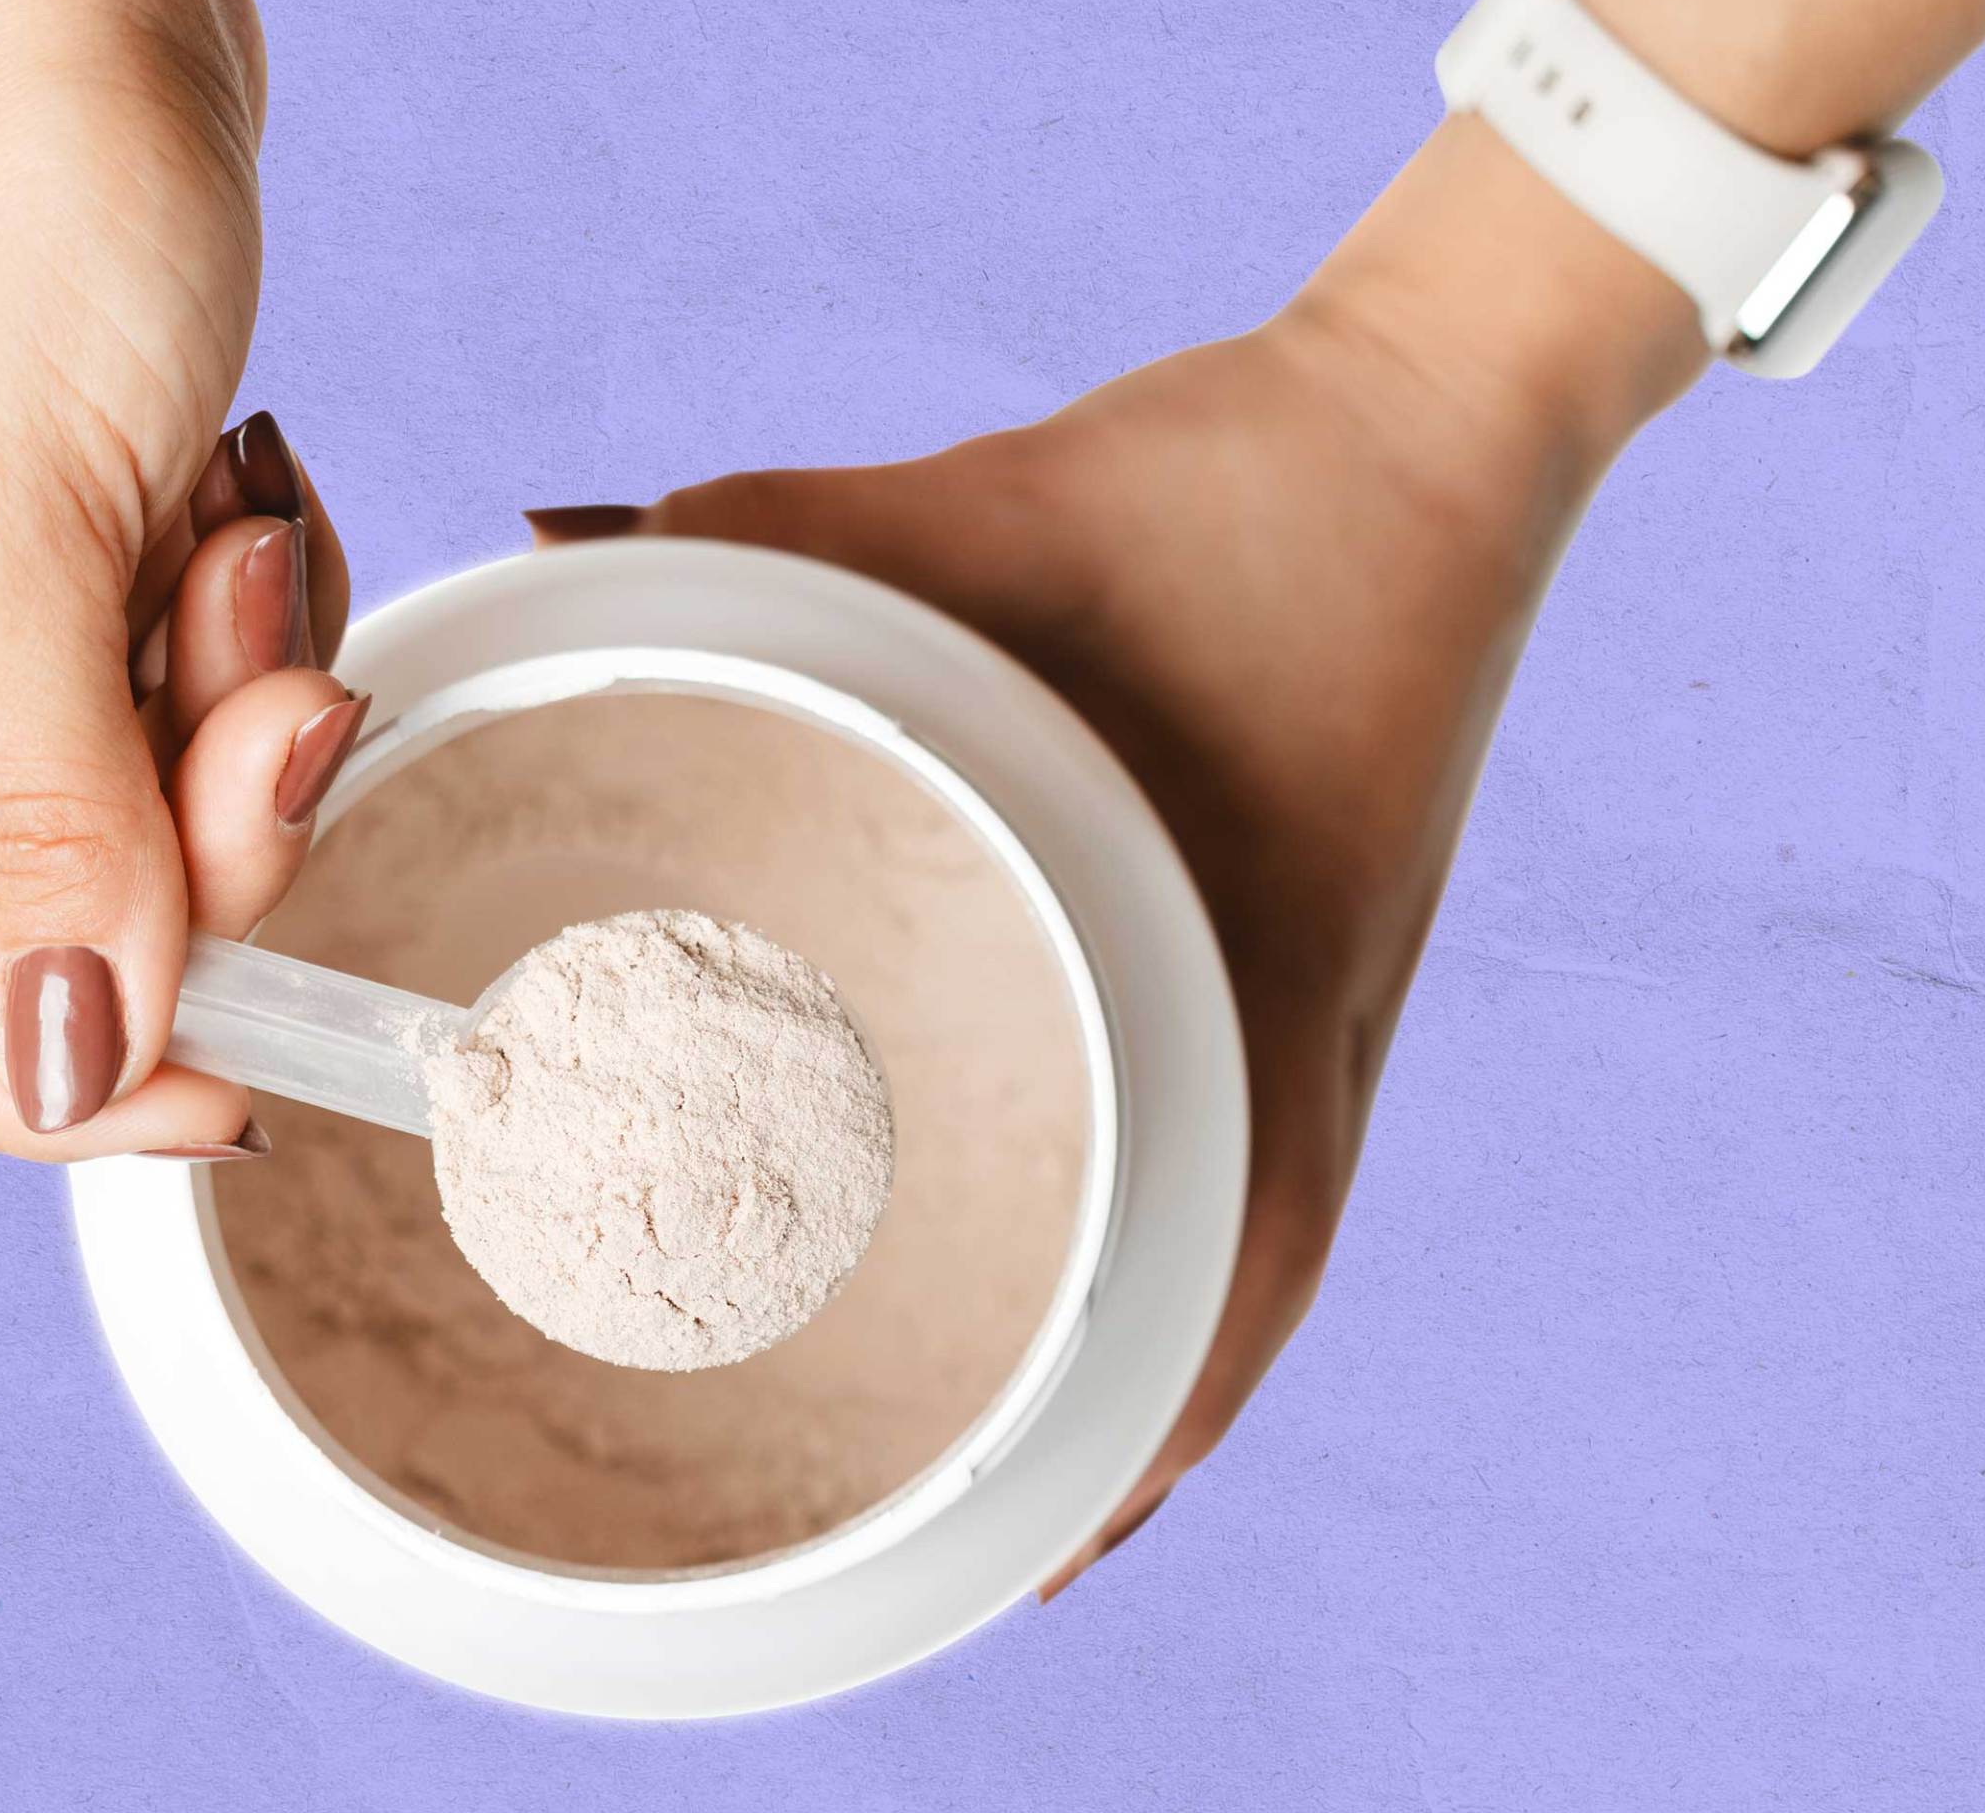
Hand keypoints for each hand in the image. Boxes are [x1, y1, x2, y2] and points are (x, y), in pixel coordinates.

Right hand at [0, 0, 355, 1156]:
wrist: (74, 2)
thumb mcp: (8, 530)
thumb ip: (48, 815)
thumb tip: (80, 1065)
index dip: (33, 1082)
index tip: (223, 1068)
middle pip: (68, 932)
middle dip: (209, 838)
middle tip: (279, 698)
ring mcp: (10, 644)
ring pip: (176, 816)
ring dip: (252, 706)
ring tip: (232, 531)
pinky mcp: (116, 577)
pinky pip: (229, 698)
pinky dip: (271, 623)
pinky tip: (242, 494)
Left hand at [533, 119, 1705, 1590]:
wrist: (1434, 421)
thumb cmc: (1241, 487)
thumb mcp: (985, 514)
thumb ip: (762, 533)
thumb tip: (549, 546)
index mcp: (1253, 975)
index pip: (1223, 1290)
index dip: (1127, 1456)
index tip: (1019, 1562)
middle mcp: (1317, 1025)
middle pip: (1230, 1308)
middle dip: (1113, 1438)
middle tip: (968, 1524)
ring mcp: (1339, 995)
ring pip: (1253, 1235)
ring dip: (1151, 1341)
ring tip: (1021, 1433)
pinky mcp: (1333, 945)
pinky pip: (1262, 1135)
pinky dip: (1185, 1215)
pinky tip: (1095, 1218)